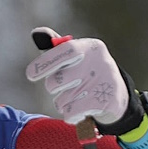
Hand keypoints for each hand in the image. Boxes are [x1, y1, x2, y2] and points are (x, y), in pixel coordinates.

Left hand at [25, 27, 141, 132]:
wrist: (116, 97)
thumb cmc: (88, 73)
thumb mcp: (76, 58)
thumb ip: (55, 48)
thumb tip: (36, 33)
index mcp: (92, 47)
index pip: (65, 50)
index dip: (45, 62)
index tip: (30, 74)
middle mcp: (100, 62)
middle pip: (58, 80)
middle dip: (54, 87)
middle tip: (65, 85)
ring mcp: (104, 83)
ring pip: (63, 100)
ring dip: (63, 102)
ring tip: (76, 98)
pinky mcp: (106, 103)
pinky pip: (71, 113)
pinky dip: (70, 115)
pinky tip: (79, 111)